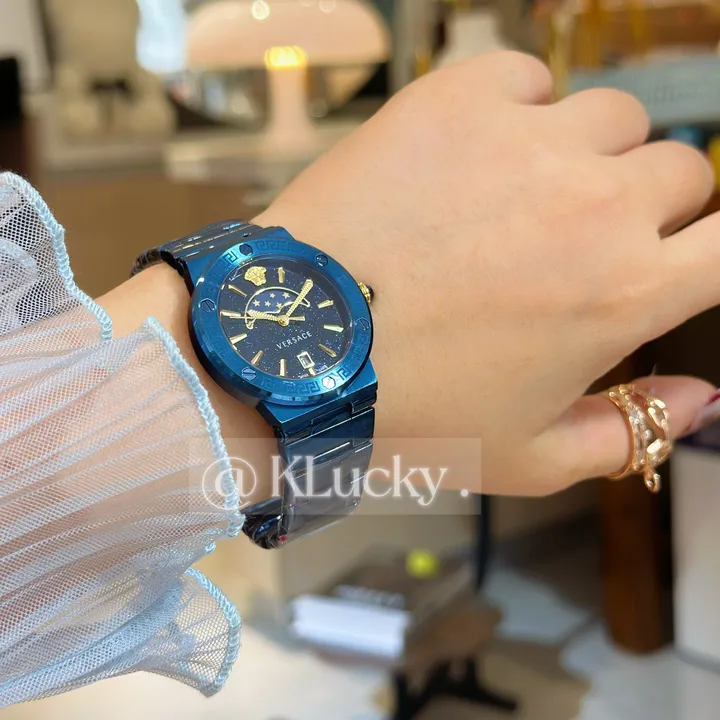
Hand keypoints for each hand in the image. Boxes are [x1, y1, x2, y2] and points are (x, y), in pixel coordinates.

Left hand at [254, 52, 719, 494]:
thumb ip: (632, 432)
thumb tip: (704, 402)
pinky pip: (526, 77)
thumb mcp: (528, 457)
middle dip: (648, 207)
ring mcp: (527, 140)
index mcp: (625, 292)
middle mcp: (595, 204)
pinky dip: (517, 107)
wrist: (295, 353)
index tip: (679, 256)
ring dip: (588, 153)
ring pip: (611, 117)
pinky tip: (475, 152)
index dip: (712, 250)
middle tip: (578, 240)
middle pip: (680, 171)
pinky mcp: (456, 100)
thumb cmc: (412, 416)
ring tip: (524, 194)